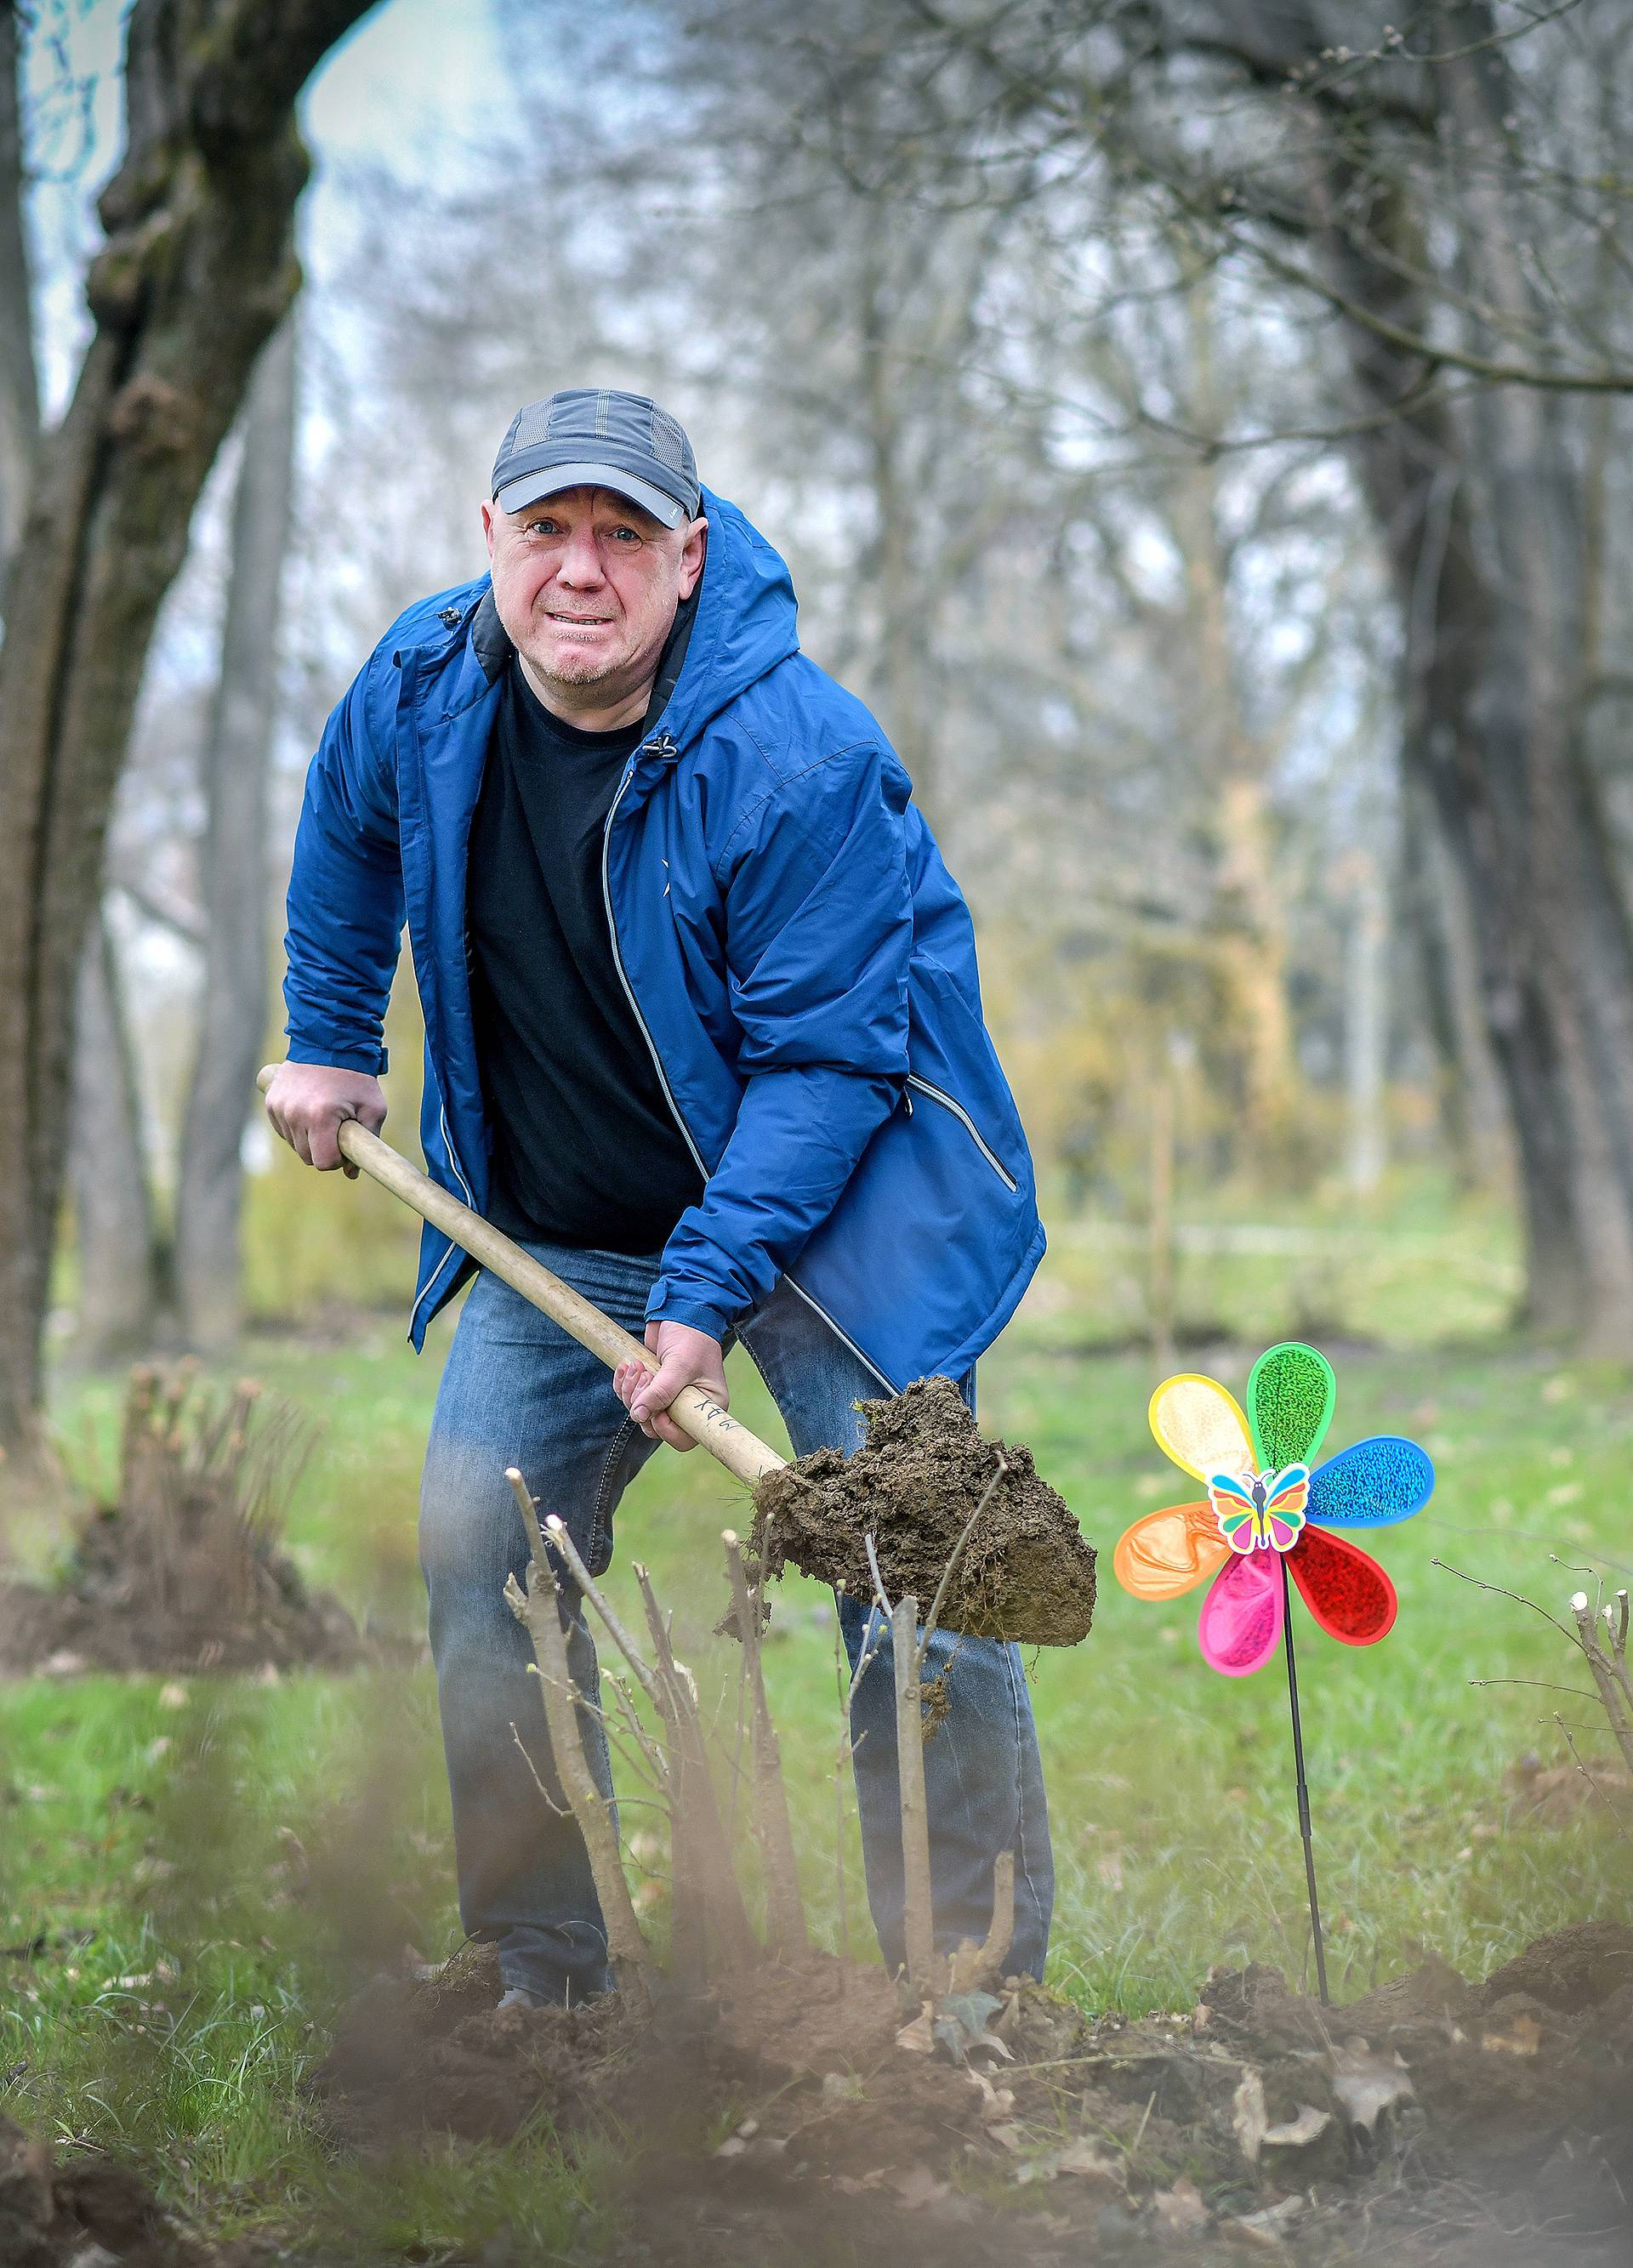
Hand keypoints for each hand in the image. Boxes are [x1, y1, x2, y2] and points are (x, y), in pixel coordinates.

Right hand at [262, 1061, 385, 1177]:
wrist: (330, 1041)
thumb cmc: (356, 1077)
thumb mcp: (373, 1108)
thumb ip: (367, 1142)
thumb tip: (351, 1173)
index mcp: (320, 1117)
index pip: (323, 1162)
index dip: (338, 1159)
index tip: (346, 1145)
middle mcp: (294, 1114)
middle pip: (307, 1156)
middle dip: (324, 1149)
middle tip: (338, 1129)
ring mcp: (279, 1108)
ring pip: (294, 1145)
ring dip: (309, 1138)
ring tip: (324, 1115)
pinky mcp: (270, 1102)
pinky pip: (283, 1130)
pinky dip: (296, 1127)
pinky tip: (309, 1109)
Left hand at [612, 1320, 726, 1452]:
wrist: (681, 1311)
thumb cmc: (691, 1337)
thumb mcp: (679, 1363)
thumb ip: (662, 1391)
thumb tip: (639, 1415)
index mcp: (707, 1406)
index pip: (685, 1438)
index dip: (666, 1429)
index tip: (657, 1411)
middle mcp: (689, 1406)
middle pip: (656, 1427)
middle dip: (643, 1404)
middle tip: (644, 1377)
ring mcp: (668, 1397)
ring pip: (640, 1413)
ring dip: (630, 1391)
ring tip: (636, 1366)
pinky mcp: (652, 1387)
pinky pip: (631, 1398)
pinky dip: (624, 1385)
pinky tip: (627, 1366)